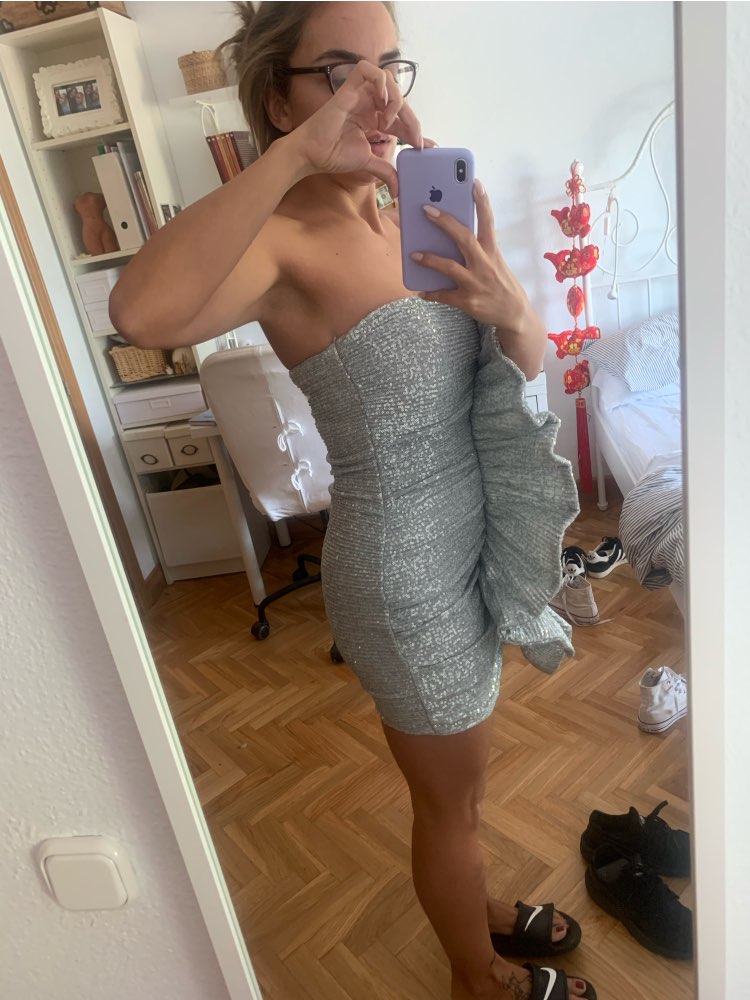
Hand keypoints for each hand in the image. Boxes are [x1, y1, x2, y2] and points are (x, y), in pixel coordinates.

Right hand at [291, 60, 423, 194]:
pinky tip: (381, 101)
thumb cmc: (334, 155)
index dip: (415, 130)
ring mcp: (359, 94)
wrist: (313, 154)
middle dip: (411, 119)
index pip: (401, 119)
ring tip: (388, 122)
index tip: (426, 146)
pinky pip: (367, 69)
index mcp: (374, 119)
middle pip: (399, 100)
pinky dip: (379, 81)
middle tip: (414, 139)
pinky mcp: (348, 88)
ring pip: (388, 81)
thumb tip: (398, 189)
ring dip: (395, 100)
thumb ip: (385, 170)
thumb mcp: (367, 162)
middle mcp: (369, 104)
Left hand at [414, 179, 530, 331]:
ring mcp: (476, 283)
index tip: (474, 182)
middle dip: (444, 222)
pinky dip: (431, 293)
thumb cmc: (500, 283)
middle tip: (426, 209)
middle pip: (464, 238)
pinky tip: (420, 291)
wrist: (514, 314)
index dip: (482, 202)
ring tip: (413, 254)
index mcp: (492, 251)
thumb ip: (478, 249)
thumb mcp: (495, 262)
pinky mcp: (468, 301)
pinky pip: (444, 296)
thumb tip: (452, 237)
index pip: (488, 222)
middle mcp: (485, 264)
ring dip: (429, 260)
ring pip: (449, 267)